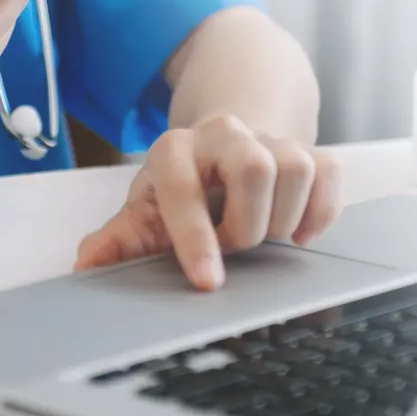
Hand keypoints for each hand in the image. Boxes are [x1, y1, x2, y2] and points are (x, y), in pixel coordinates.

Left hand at [73, 114, 343, 290]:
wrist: (223, 148)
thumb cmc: (181, 189)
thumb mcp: (144, 212)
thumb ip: (118, 240)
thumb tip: (87, 265)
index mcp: (174, 149)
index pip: (185, 189)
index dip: (195, 239)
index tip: (207, 281)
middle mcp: (223, 134)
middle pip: (255, 170)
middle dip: (246, 226)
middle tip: (233, 244)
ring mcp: (270, 138)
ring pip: (296, 170)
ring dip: (282, 220)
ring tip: (260, 234)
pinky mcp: (310, 149)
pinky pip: (330, 175)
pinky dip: (319, 213)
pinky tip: (297, 232)